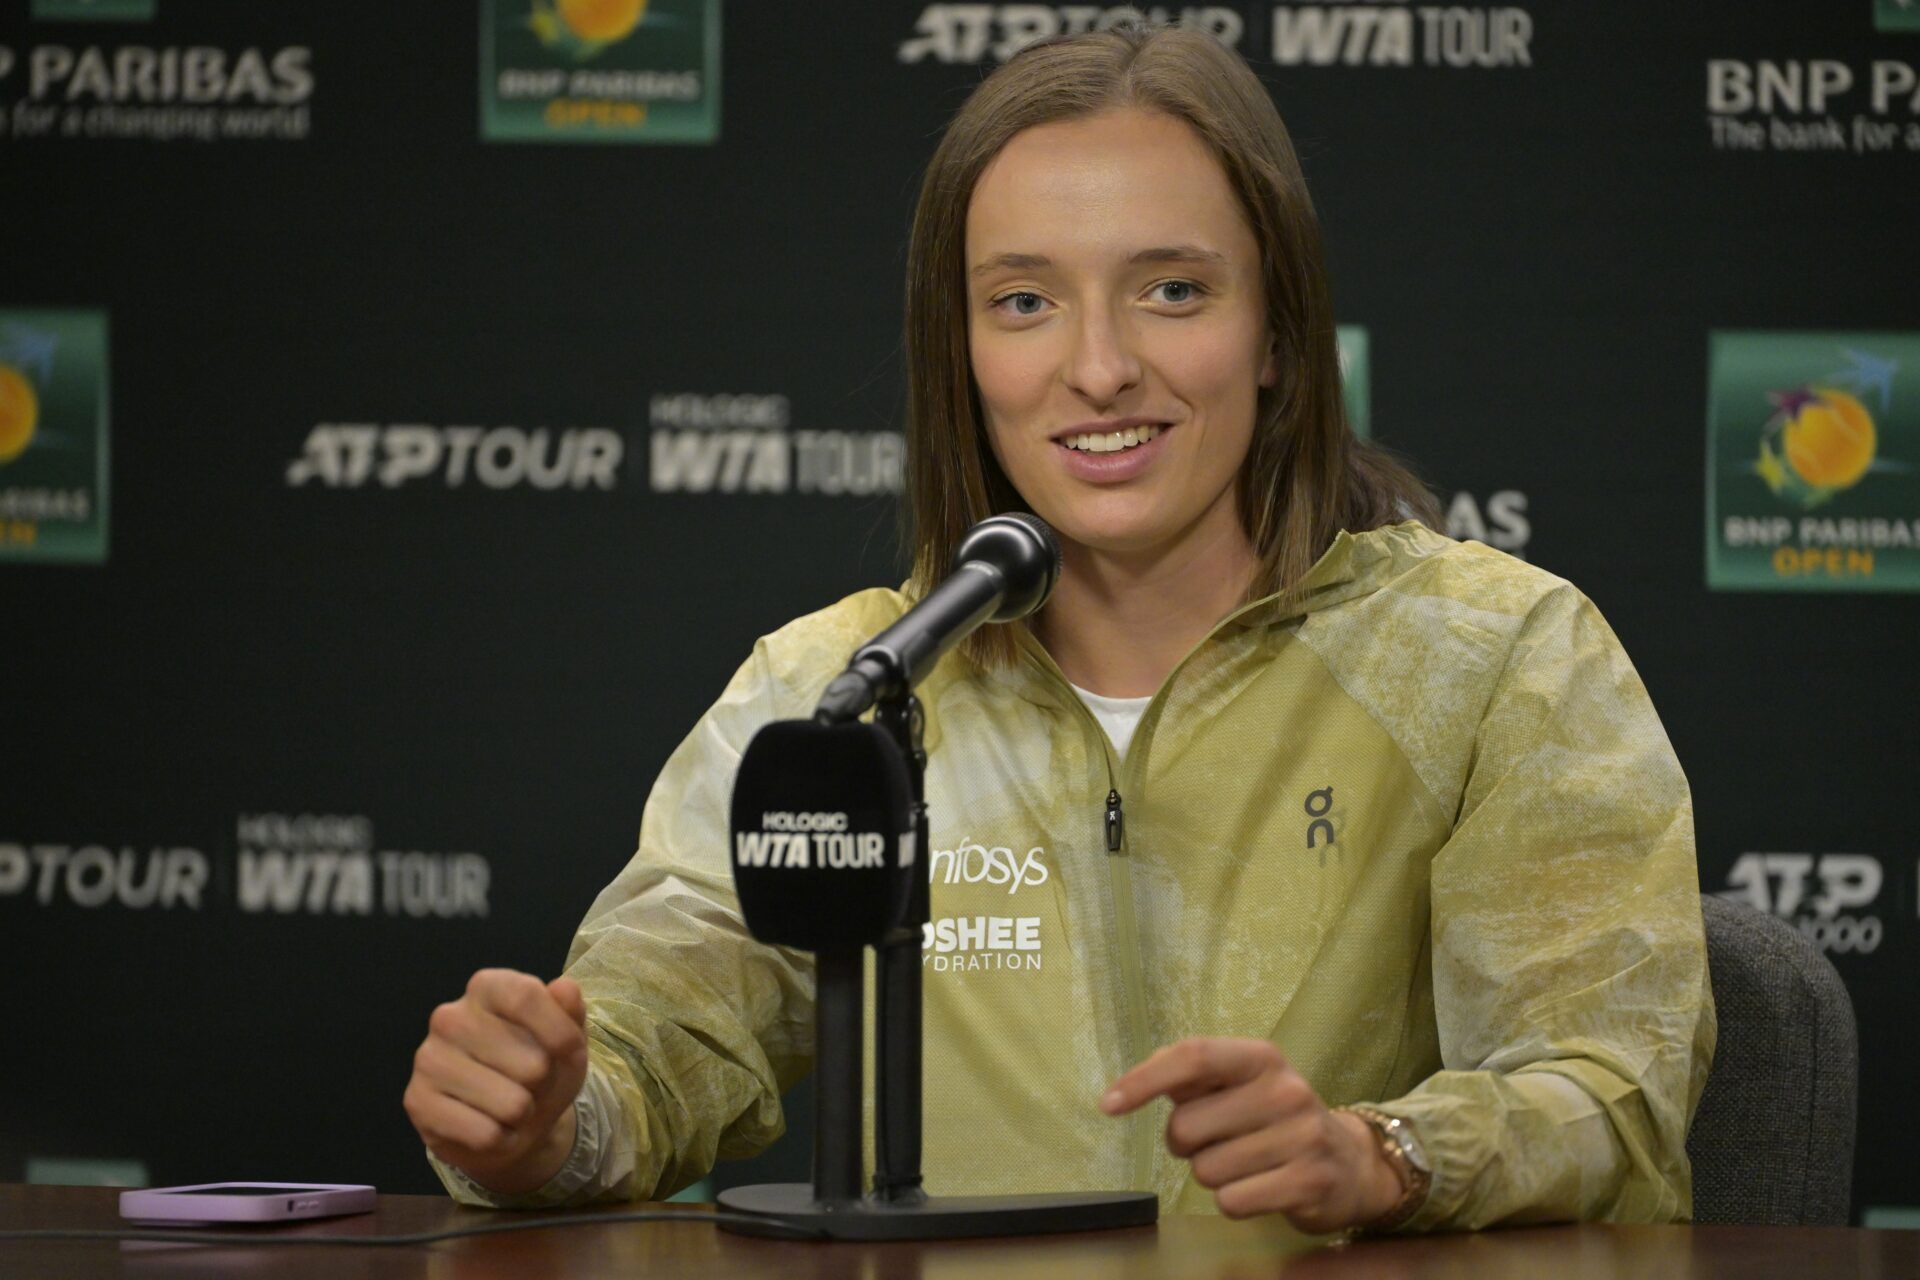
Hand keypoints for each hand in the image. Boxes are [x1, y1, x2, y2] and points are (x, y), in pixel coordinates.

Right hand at [403, 969, 589, 1195]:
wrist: (510, 1123)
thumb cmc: (539, 1069)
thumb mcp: (568, 1040)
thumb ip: (571, 1012)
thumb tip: (564, 987)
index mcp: (486, 987)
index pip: (525, 997)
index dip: (560, 1032)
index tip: (570, 1051)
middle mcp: (449, 1016)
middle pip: (532, 1063)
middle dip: (543, 1084)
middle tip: (530, 1084)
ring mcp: (428, 1059)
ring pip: (513, 1104)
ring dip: (524, 1114)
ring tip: (511, 1106)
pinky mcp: (418, 1101)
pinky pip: (486, 1134)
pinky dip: (501, 1139)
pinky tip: (491, 1127)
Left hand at [1101, 1037, 1403, 1231]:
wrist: (1349, 1162)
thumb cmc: (1274, 1118)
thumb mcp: (1239, 1085)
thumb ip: (1188, 1076)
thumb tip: (1133, 1083)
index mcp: (1260, 1058)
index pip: (1192, 1057)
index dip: (1144, 1080)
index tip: (1108, 1104)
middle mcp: (1285, 1090)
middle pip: (1186, 1126)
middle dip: (1187, 1143)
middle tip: (1218, 1140)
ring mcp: (1302, 1136)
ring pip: (1206, 1170)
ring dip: (1213, 1174)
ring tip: (1246, 1162)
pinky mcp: (1309, 1182)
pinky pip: (1231, 1201)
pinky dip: (1234, 1201)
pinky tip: (1261, 1186)